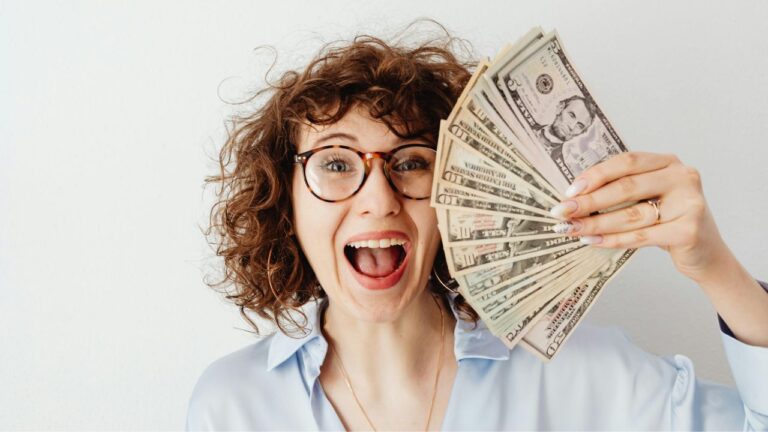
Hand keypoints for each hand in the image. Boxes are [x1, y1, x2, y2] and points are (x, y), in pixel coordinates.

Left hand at [550, 152, 730, 283]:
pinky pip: (640, 236)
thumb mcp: (649, 198)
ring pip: (631, 214)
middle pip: (625, 188)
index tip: (569, 191)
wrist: (705, 253)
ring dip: (595, 223)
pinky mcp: (689, 231)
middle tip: (561, 212)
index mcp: (668, 162)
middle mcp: (682, 177)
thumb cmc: (668, 221)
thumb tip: (573, 197)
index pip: (626, 162)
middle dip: (588, 201)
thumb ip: (621, 190)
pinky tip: (591, 240)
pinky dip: (612, 239)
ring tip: (570, 229)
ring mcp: (689, 203)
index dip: (595, 175)